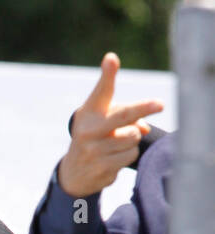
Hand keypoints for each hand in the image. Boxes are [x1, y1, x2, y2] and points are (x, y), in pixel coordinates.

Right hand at [57, 53, 163, 197]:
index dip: (107, 74)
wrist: (74, 173)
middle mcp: (89, 130)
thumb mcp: (101, 118)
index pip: (101, 91)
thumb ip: (124, 113)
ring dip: (132, 139)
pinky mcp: (103, 168)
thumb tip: (144, 128)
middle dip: (143, 108)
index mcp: (89, 112)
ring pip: (133, 137)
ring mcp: (95, 150)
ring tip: (117, 143)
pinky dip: (129, 155)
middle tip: (160, 104)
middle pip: (124, 115)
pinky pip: (131, 155)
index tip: (111, 60)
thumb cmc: (94, 136)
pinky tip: (115, 157)